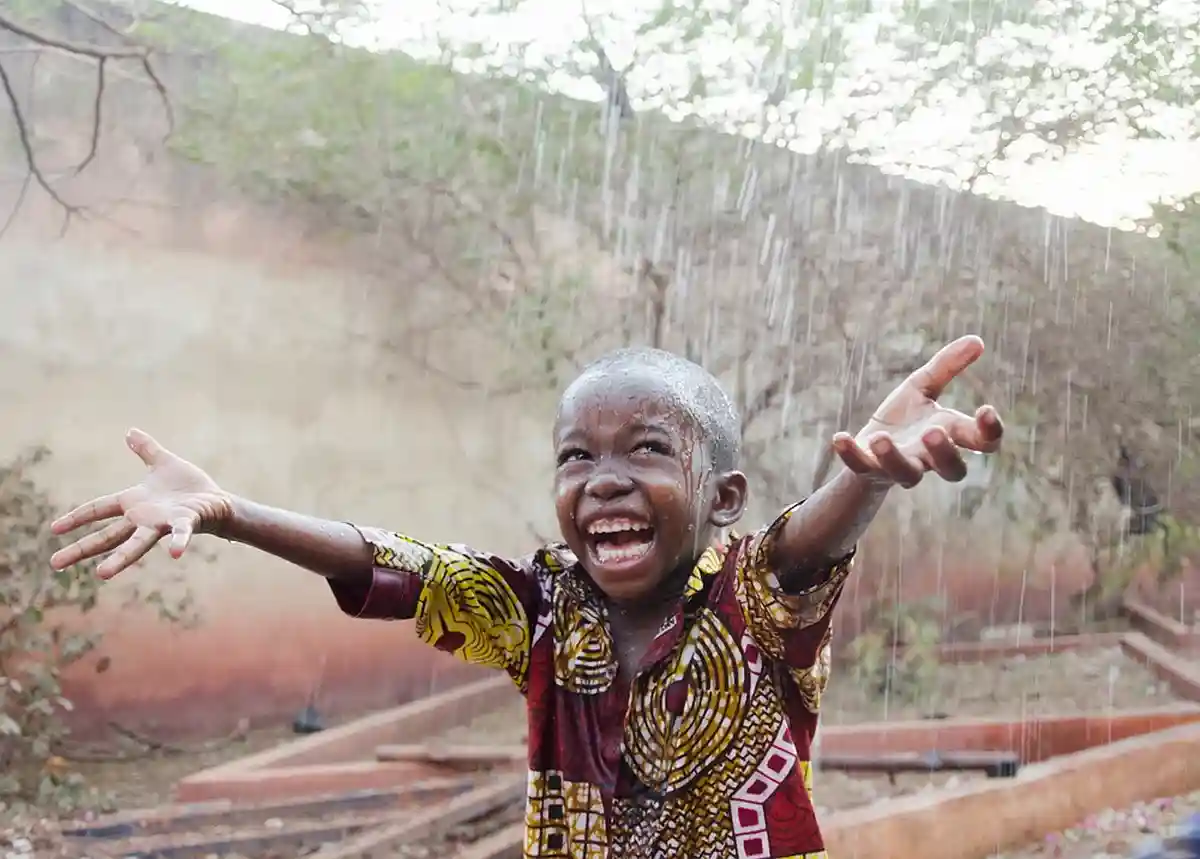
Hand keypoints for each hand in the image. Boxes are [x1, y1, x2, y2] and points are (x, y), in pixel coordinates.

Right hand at [49, 429, 232, 578]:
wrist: (217, 500)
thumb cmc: (189, 486)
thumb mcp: (163, 462)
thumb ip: (146, 449)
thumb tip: (130, 431)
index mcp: (134, 503)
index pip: (98, 509)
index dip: (77, 517)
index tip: (54, 529)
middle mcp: (143, 518)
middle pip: (107, 535)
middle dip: (82, 549)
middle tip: (55, 563)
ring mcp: (162, 523)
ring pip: (137, 543)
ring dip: (121, 558)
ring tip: (101, 574)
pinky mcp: (185, 523)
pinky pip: (180, 534)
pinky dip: (178, 542)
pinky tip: (175, 554)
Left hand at [832, 335, 1003, 488]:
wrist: (870, 447)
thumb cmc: (905, 418)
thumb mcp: (922, 387)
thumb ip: (947, 367)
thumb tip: (977, 340)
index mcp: (951, 436)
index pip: (983, 443)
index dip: (989, 431)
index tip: (985, 409)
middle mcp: (930, 458)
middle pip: (953, 470)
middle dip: (944, 453)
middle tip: (932, 432)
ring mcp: (900, 468)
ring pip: (907, 475)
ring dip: (894, 458)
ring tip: (880, 438)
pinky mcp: (870, 470)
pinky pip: (861, 468)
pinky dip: (850, 454)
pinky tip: (840, 437)